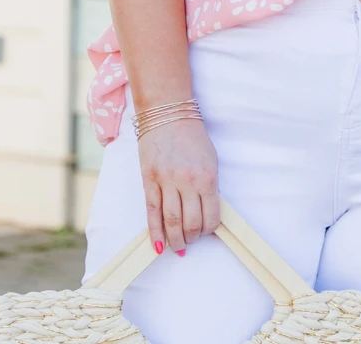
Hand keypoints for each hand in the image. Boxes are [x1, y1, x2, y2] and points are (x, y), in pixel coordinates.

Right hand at [138, 117, 220, 255]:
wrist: (168, 113)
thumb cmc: (192, 137)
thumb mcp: (210, 160)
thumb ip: (209, 187)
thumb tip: (206, 213)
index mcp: (207, 177)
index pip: (211, 217)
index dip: (209, 230)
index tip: (206, 232)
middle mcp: (187, 182)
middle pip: (190, 224)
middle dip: (191, 238)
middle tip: (190, 241)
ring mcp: (166, 182)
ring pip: (171, 222)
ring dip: (175, 240)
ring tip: (177, 246)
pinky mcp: (149, 180)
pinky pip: (152, 213)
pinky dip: (155, 233)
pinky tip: (159, 246)